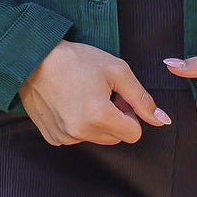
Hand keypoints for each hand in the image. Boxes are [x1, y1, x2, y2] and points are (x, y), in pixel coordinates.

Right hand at [19, 39, 171, 145]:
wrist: (34, 59)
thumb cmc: (77, 60)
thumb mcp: (116, 70)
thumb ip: (142, 98)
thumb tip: (162, 120)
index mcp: (100, 117)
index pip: (134, 133)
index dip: (130, 112)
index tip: (118, 95)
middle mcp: (81, 133)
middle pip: (116, 137)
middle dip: (115, 118)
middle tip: (102, 92)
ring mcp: (65, 138)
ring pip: (97, 138)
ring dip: (97, 121)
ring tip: (83, 95)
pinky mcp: (53, 138)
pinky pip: (77, 137)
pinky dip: (78, 123)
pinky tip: (69, 102)